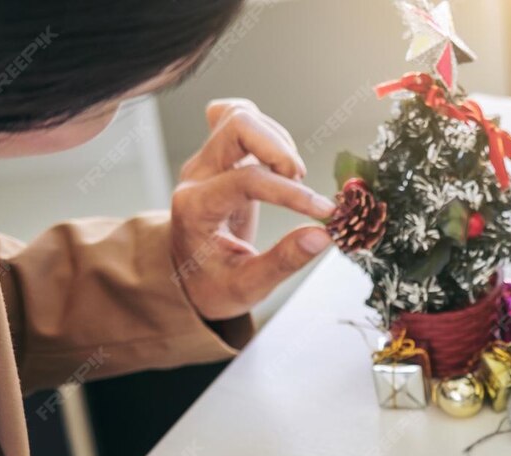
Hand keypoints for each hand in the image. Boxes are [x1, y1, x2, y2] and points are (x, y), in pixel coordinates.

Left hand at [170, 99, 335, 320]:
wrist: (186, 275)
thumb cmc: (212, 283)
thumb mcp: (247, 286)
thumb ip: (284, 261)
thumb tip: (322, 235)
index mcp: (196, 208)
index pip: (247, 180)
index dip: (292, 194)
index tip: (325, 212)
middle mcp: (197, 175)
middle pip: (236, 127)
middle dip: (279, 148)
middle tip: (301, 182)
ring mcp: (206, 161)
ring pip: (238, 115)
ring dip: (276, 139)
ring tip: (293, 176)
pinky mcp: (219, 155)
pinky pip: (237, 118)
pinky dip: (266, 132)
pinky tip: (281, 163)